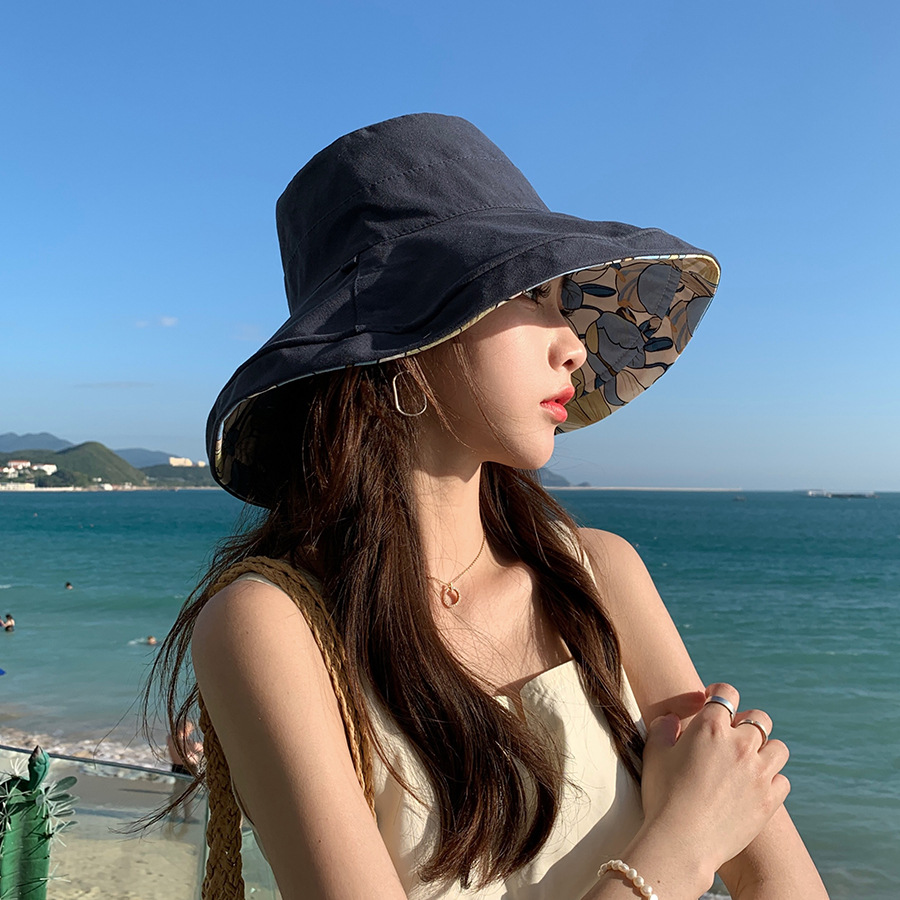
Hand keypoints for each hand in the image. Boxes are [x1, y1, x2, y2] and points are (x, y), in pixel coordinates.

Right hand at [639, 683, 789, 880]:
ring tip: (750, 760)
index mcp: (710, 728)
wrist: (681, 842)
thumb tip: (672, 719)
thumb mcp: (654, 753)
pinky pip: (783, 780)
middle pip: (759, 718)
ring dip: (765, 750)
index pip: (727, 694)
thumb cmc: (663, 796)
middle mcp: (739, 745)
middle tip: (734, 735)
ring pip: (778, 748)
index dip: (720, 693)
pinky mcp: (770, 800)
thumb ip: (664, 727)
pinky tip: (756, 786)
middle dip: (747, 722)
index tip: (714, 700)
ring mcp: (758, 773)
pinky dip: (772, 780)